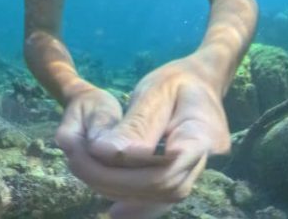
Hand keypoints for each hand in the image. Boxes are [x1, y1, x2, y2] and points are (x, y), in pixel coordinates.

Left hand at [59, 58, 230, 215]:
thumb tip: (101, 152)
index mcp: (204, 129)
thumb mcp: (155, 91)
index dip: (134, 170)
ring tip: (89, 175)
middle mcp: (207, 157)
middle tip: (80, 165)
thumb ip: (134, 124)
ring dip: (124, 193)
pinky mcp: (185, 177)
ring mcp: (199, 170)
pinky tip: (114, 206)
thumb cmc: (177, 82)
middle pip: (165, 184)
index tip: (96, 155)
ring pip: (163, 195)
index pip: (170, 162)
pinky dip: (137, 201)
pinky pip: (163, 196)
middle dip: (120, 182)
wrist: (200, 83)